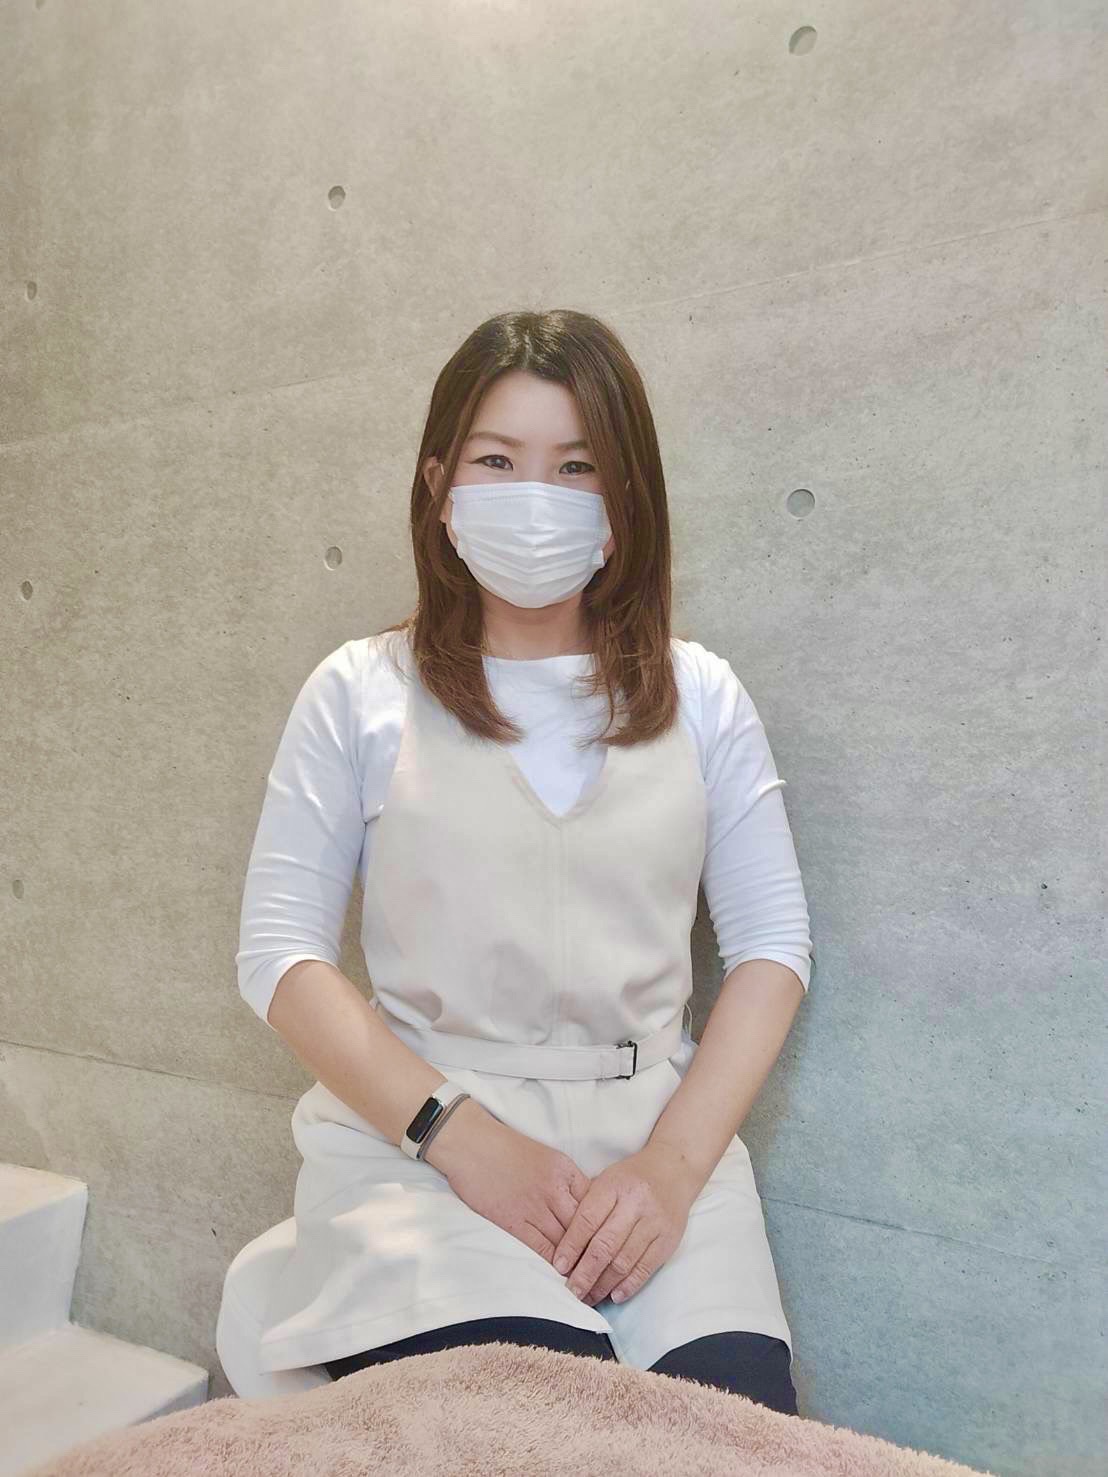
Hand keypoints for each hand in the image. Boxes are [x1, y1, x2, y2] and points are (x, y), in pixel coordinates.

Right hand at [426, 1104, 592, 1266]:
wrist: (472, 1144)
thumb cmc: (508, 1149)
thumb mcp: (548, 1157)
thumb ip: (569, 1181)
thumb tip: (588, 1208)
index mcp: (566, 1170)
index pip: (596, 1204)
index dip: (606, 1228)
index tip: (613, 1247)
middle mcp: (555, 1189)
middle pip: (585, 1227)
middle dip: (596, 1251)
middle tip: (606, 1274)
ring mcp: (534, 1206)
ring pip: (565, 1241)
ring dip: (577, 1263)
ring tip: (588, 1282)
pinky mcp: (513, 1221)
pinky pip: (540, 1247)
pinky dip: (553, 1264)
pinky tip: (561, 1276)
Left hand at [550, 1142, 702, 1306]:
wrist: (673, 1169)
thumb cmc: (631, 1178)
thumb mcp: (606, 1180)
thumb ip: (587, 1207)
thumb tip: (564, 1248)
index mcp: (614, 1185)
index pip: (588, 1220)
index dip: (571, 1246)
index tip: (558, 1266)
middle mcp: (636, 1203)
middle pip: (605, 1245)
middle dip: (585, 1273)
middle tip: (572, 1292)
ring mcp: (655, 1222)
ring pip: (624, 1261)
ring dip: (604, 1284)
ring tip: (589, 1297)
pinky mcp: (669, 1238)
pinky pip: (646, 1267)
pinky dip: (629, 1285)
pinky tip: (615, 1295)